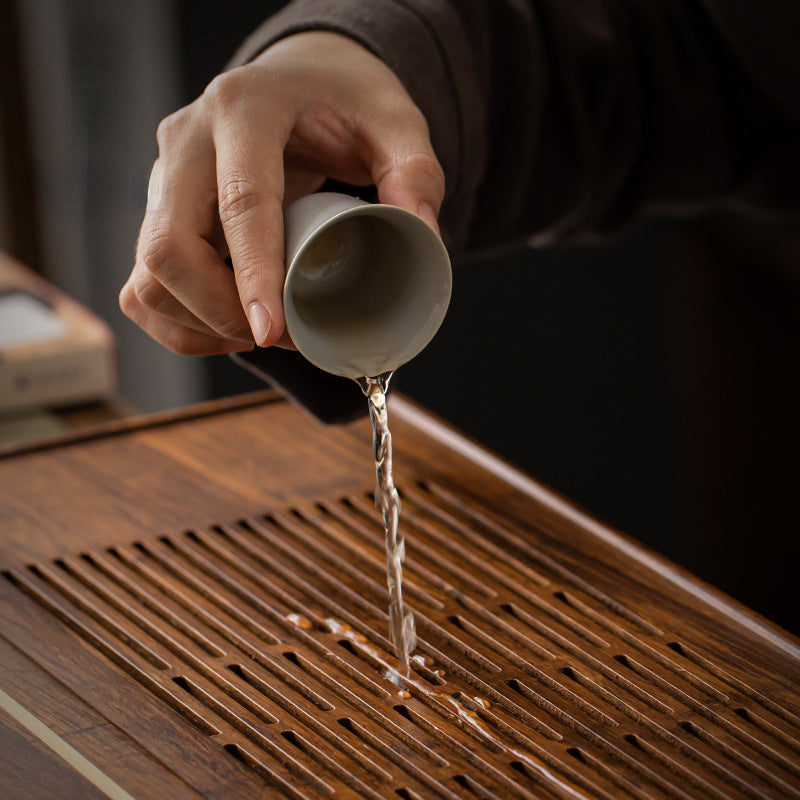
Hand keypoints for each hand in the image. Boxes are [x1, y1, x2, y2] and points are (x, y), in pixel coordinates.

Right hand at [120, 31, 444, 354]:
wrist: (299, 83)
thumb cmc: (344, 103)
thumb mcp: (395, 122)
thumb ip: (415, 173)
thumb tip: (423, 239)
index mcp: (245, 108)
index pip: (239, 201)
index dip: (253, 275)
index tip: (274, 332)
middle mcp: (187, 140)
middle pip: (170, 246)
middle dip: (223, 312)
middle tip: (284, 336)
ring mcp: (162, 178)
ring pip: (148, 274)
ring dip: (203, 323)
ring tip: (265, 331)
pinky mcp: (155, 213)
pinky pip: (143, 287)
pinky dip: (181, 325)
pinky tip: (228, 329)